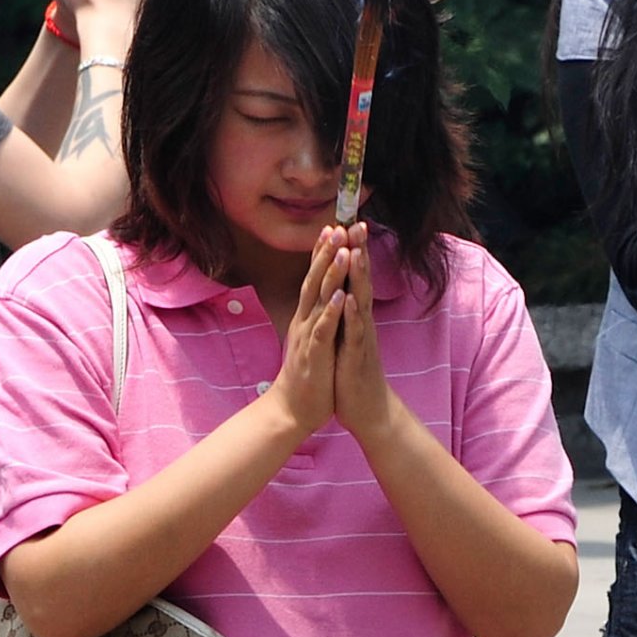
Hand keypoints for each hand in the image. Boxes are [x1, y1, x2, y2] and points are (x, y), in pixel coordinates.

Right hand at [267, 227, 348, 438]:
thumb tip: (323, 295)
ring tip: (343, 250)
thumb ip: (316, 315)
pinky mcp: (315, 355)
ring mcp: (309, 337)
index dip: (323, 253)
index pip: (315, 278)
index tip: (333, 226)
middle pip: (315, 280)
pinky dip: (333, 313)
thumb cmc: (309, 374)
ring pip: (320, 300)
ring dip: (331, 274)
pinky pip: (324, 331)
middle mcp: (306, 321)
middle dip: (327, 253)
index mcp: (308, 316)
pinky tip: (342, 296)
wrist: (293, 411)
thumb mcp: (312, 338)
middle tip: (336, 225)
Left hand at [331, 222, 394, 444]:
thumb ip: (349, 312)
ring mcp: (361, 338)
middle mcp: (362, 321)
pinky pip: (354, 333)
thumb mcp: (349, 336)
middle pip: (361, 280)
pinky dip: (351, 314)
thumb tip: (346, 287)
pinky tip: (349, 297)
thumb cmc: (355, 372)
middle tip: (357, 222)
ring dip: (358, 276)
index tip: (346, 221)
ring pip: (360, 301)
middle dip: (358, 251)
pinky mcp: (356, 357)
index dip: (350, 249)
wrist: (369, 411)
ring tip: (354, 250)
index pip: (354, 276)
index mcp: (356, 315)